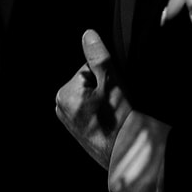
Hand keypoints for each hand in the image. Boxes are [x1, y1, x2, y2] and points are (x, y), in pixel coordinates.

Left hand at [56, 30, 130, 169]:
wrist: (129, 157)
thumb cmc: (120, 122)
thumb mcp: (111, 83)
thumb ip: (98, 57)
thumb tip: (88, 35)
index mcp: (65, 94)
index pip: (89, 68)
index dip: (107, 75)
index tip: (114, 91)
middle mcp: (62, 108)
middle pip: (89, 81)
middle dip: (105, 88)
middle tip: (116, 104)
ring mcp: (70, 121)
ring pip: (93, 96)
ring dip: (106, 101)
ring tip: (115, 115)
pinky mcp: (80, 131)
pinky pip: (93, 111)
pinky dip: (104, 114)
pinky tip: (112, 123)